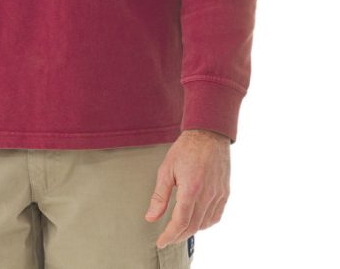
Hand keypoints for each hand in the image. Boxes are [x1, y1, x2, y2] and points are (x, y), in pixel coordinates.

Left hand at [144, 129, 230, 247]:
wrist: (208, 134)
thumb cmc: (186, 148)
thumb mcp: (167, 169)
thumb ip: (159, 196)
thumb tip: (151, 217)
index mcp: (191, 188)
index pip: (180, 222)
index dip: (170, 235)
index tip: (161, 241)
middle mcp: (207, 194)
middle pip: (192, 226)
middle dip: (178, 236)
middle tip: (168, 238)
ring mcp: (218, 194)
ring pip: (205, 223)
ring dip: (191, 230)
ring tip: (179, 229)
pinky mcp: (225, 192)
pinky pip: (216, 216)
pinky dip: (205, 223)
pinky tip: (196, 220)